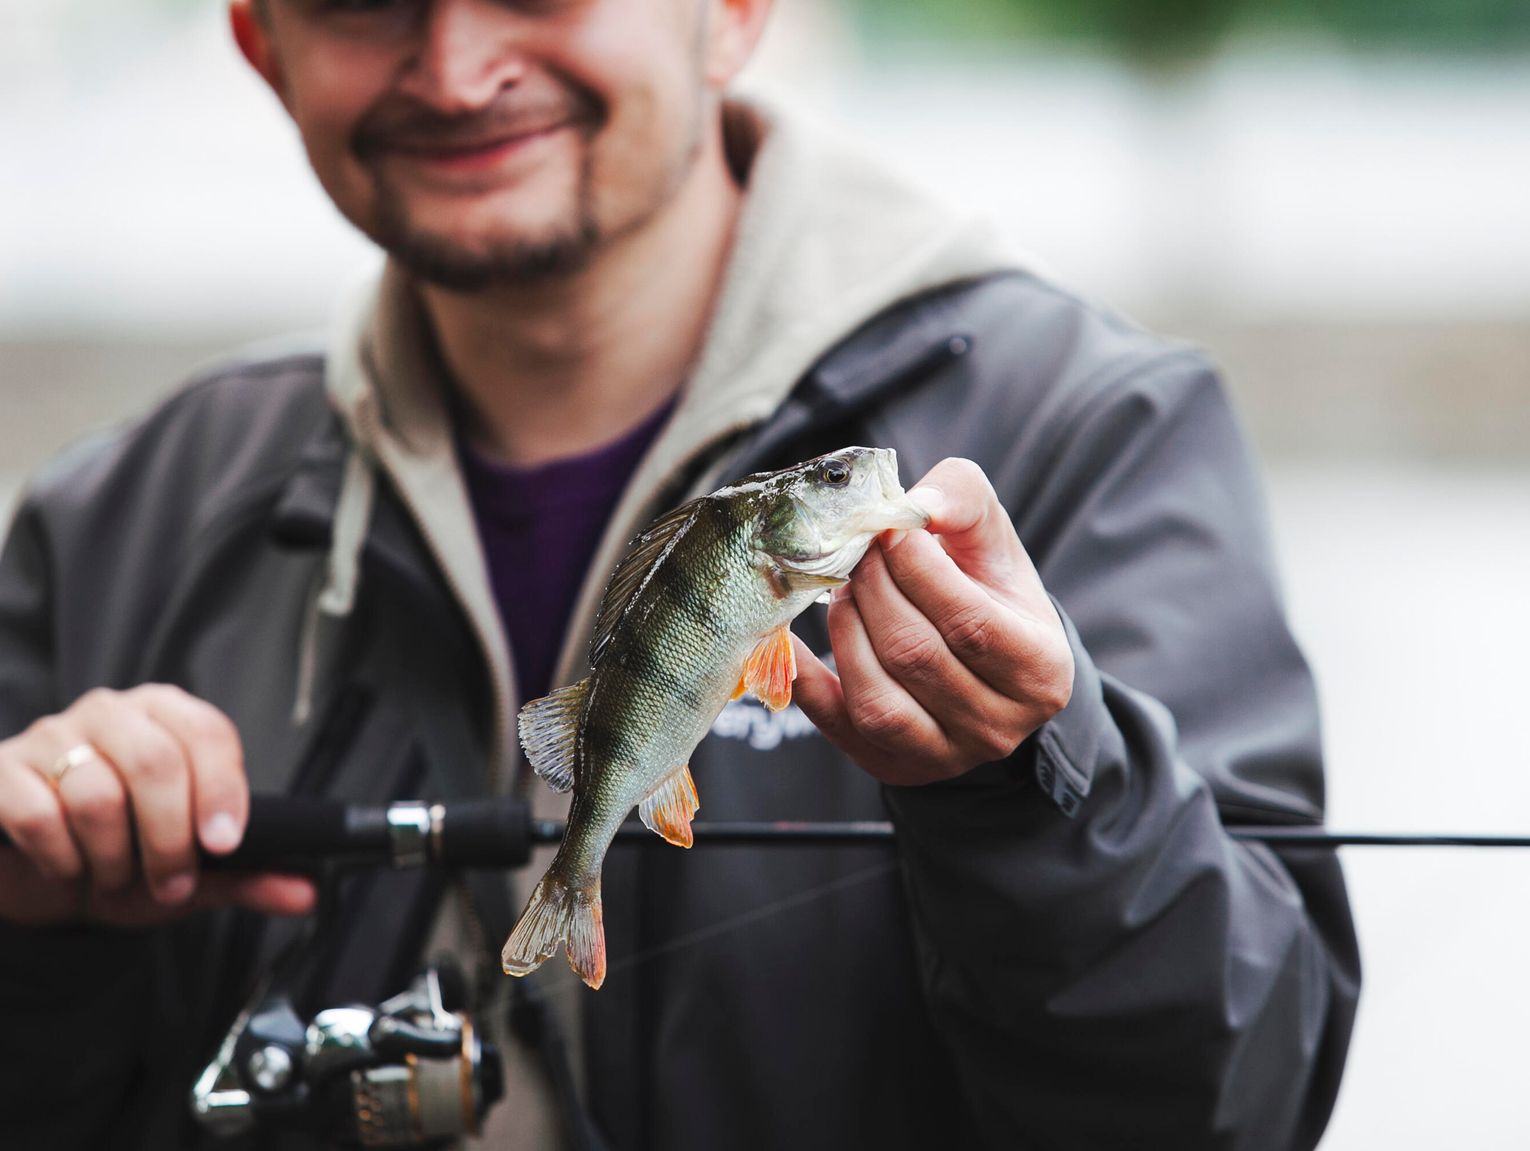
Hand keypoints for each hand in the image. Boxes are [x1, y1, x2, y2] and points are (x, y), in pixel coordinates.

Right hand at [0, 685, 315, 925]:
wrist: (37, 874)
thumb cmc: (122, 856)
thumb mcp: (190, 870)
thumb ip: (248, 876)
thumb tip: (308, 893)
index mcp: (167, 717)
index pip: (207, 733)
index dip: (222, 790)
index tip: (223, 845)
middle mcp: (111, 713)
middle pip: (157, 762)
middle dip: (170, 838)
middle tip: (170, 883)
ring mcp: (51, 737)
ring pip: (97, 794)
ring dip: (113, 858)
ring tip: (114, 878)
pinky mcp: (0, 771)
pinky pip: (38, 814)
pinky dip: (61, 859)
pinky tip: (67, 869)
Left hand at [792, 458, 1073, 785]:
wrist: (981, 667)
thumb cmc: (986, 593)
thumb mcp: (992, 543)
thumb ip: (963, 501)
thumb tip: (916, 503)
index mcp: (1039, 670)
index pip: (969, 621)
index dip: (917, 570)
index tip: (888, 528)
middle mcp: (997, 726)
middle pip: (915, 655)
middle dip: (873, 590)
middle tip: (856, 552)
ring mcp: (943, 756)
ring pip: (876, 699)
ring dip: (845, 630)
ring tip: (843, 589)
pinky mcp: (890, 765)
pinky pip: (834, 725)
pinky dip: (803, 678)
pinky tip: (785, 637)